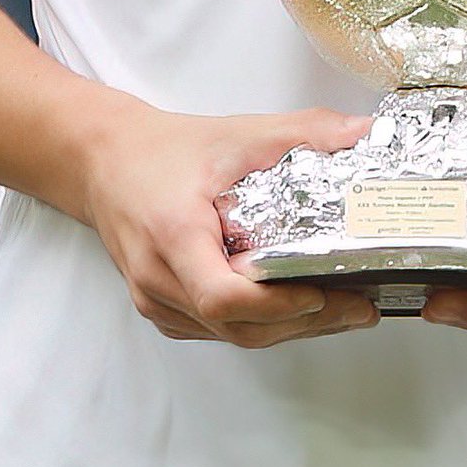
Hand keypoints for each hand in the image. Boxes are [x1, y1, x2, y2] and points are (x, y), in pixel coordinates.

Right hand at [82, 98, 379, 346]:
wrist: (104, 161)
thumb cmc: (162, 150)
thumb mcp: (236, 133)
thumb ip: (302, 131)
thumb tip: (362, 132)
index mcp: (173, 235)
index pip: (222, 295)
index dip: (275, 304)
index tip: (319, 292)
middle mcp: (159, 278)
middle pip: (235, 326)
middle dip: (302, 323)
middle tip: (358, 308)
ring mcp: (157, 300)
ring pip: (229, 335)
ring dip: (285, 329)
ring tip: (340, 310)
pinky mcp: (162, 307)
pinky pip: (215, 330)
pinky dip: (258, 325)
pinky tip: (295, 309)